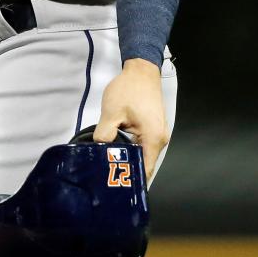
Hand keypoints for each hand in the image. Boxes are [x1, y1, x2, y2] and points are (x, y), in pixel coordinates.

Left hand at [93, 58, 168, 178]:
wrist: (141, 71)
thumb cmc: (129, 90)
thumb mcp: (112, 111)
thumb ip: (105, 133)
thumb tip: (98, 150)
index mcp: (153, 139)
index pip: (144, 170)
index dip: (130, 180)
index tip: (114, 186)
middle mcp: (159, 140)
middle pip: (143, 164)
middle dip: (126, 170)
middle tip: (105, 176)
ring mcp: (157, 134)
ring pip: (141, 154)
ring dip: (126, 158)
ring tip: (107, 165)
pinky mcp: (151, 129)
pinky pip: (141, 145)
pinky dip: (129, 148)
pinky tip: (114, 149)